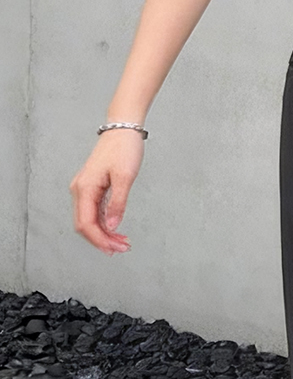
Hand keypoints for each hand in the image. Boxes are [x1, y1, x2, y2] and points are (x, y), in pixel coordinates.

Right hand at [70, 131, 144, 253]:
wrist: (122, 129)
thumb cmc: (123, 148)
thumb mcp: (125, 177)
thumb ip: (117, 203)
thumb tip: (111, 225)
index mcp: (84, 188)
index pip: (86, 224)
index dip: (99, 240)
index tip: (114, 249)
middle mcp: (80, 190)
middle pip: (85, 225)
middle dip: (102, 240)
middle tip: (122, 248)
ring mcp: (85, 189)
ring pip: (89, 219)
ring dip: (104, 233)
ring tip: (122, 242)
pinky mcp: (92, 187)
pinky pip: (94, 211)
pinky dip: (104, 223)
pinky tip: (116, 229)